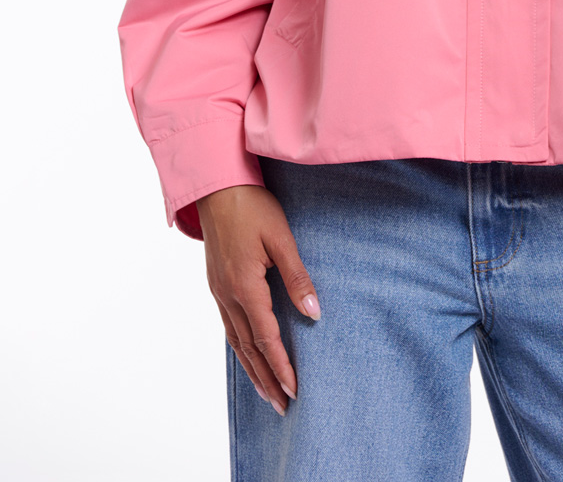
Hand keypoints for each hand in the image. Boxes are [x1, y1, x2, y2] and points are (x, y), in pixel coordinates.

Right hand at [196, 184, 320, 414]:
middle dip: (266, 379)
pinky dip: (240, 348)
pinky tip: (248, 356)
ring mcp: (218, 292)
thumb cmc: (252, 208)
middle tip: (282, 406)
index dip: (280, 366)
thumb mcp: (281, 239)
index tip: (294, 389)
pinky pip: (228, 326)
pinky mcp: (216, 285)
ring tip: (266, 393)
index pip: (266, 337)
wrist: (217, 187)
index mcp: (244, 286)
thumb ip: (297, 277)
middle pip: (248, 348)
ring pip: (235, 341)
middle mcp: (227, 296)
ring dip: (252, 369)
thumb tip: (314, 313)